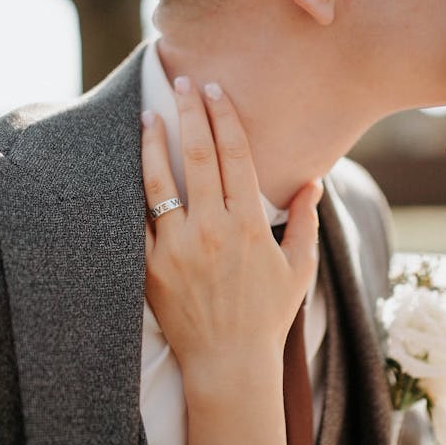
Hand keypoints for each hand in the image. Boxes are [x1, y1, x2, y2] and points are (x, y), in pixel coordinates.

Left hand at [141, 77, 321, 406]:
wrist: (228, 363)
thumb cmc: (267, 316)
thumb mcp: (299, 269)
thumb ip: (305, 222)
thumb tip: (313, 181)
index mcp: (248, 226)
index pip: (235, 156)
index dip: (224, 117)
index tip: (216, 90)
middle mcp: (212, 230)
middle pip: (199, 156)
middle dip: (190, 113)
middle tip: (182, 81)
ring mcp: (178, 247)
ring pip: (160, 182)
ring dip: (154, 142)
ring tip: (149, 114)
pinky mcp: (152, 265)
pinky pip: (141, 219)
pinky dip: (137, 189)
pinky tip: (133, 164)